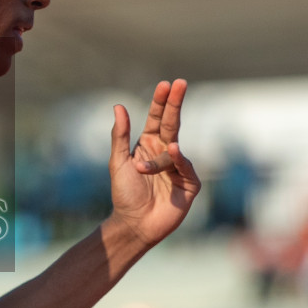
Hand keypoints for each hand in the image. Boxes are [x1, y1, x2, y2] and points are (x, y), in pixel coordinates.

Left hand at [109, 79, 200, 248]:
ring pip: (173, 150)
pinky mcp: (190, 184)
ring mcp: (179, 167)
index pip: (157, 118)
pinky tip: (172, 155)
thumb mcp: (117, 162)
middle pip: (172, 123)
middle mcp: (165, 152)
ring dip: (156, 159)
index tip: (165, 84)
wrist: (134, 224)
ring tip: (140, 170)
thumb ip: (119, 135)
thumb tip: (119, 106)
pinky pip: (186, 167)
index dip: (161, 101)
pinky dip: (178, 161)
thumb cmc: (124, 194)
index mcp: (148, 145)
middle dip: (175, 103)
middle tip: (180, 83)